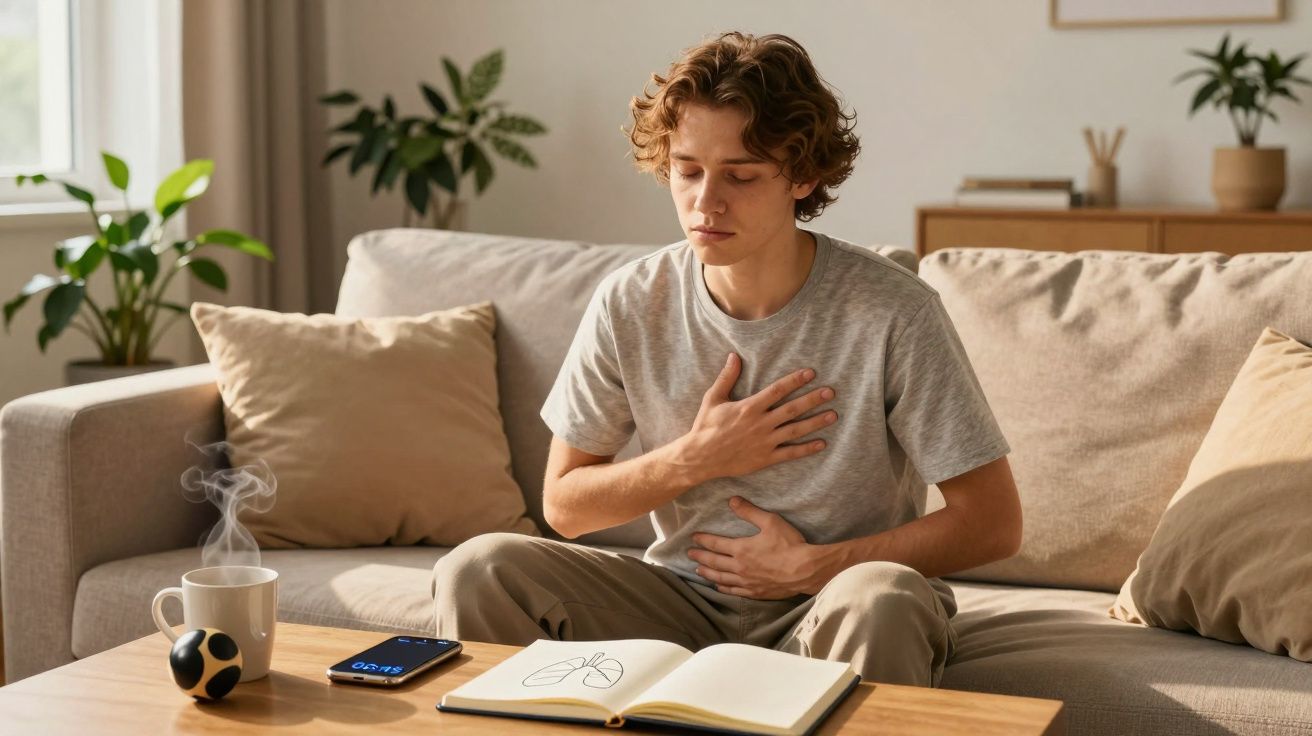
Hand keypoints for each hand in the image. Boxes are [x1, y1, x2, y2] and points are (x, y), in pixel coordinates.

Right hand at [675, 352, 837, 484]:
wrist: (700, 457)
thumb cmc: (705, 426)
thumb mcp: (713, 398)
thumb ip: (727, 377)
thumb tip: (734, 356)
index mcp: (749, 407)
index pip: (777, 390)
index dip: (795, 380)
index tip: (811, 373)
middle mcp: (760, 423)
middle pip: (792, 409)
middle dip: (813, 399)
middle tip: (831, 392)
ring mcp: (765, 442)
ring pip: (795, 430)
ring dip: (815, 422)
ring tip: (833, 415)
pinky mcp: (765, 458)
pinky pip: (790, 453)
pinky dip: (806, 449)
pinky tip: (821, 443)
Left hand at [687, 496, 836, 599]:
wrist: (806, 570)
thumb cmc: (789, 544)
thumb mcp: (770, 521)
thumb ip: (749, 511)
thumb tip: (732, 500)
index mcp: (741, 549)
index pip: (716, 544)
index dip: (703, 540)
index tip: (693, 537)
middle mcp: (740, 567)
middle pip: (714, 562)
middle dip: (700, 557)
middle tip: (689, 554)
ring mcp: (747, 582)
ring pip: (721, 578)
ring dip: (708, 574)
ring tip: (698, 571)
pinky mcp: (756, 592)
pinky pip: (734, 591)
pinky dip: (724, 588)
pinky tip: (719, 587)